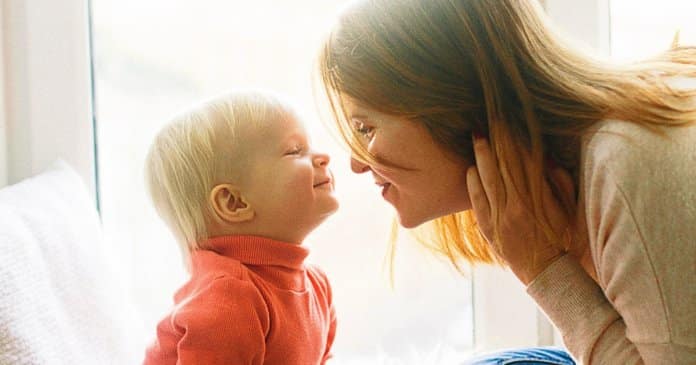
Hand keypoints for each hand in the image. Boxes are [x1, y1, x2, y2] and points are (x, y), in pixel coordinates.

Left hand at [466, 135, 574, 284]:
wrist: (548, 274)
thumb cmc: (562, 240)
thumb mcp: (568, 210)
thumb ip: (560, 183)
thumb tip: (546, 157)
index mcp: (538, 199)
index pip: (524, 161)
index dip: (516, 140)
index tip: (510, 122)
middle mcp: (517, 206)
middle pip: (504, 165)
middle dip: (496, 141)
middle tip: (488, 120)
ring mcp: (500, 218)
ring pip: (488, 179)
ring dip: (481, 156)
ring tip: (476, 136)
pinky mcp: (489, 229)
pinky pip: (477, 202)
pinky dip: (473, 184)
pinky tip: (470, 168)